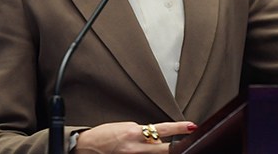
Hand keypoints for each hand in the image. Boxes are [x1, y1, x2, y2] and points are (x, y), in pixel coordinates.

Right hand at [74, 120, 196, 153]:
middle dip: (174, 147)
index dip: (179, 128)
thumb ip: (142, 132)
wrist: (86, 146)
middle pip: (164, 149)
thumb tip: (155, 137)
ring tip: (153, 146)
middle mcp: (136, 146)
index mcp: (134, 132)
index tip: (191, 126)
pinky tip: (143, 151)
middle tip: (184, 143)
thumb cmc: (103, 135)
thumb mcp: (125, 127)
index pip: (163, 129)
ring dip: (158, 151)